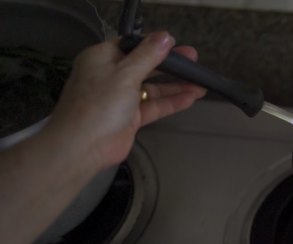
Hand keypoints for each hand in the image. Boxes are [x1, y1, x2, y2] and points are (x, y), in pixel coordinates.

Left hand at [49, 31, 205, 168]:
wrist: (82, 147)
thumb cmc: (99, 104)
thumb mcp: (125, 74)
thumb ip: (148, 56)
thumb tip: (165, 36)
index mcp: (102, 58)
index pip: (132, 46)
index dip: (154, 44)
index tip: (176, 45)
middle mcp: (111, 76)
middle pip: (145, 66)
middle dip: (170, 66)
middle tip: (194, 61)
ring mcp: (121, 98)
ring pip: (152, 88)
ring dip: (175, 86)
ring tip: (200, 84)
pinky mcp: (130, 118)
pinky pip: (154, 106)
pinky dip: (171, 102)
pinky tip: (191, 98)